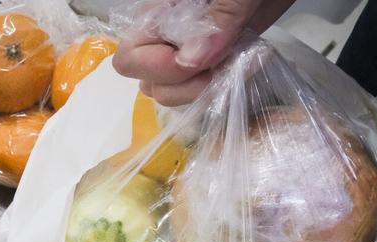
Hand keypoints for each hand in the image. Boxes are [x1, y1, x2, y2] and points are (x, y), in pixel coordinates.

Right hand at [112, 0, 295, 105]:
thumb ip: (219, 18)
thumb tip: (192, 61)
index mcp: (158, 13)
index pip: (130, 59)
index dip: (160, 68)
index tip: (203, 58)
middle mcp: (165, 37)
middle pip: (149, 83)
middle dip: (186, 85)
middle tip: (226, 63)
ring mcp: (187, 52)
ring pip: (172, 93)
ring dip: (206, 89)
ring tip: (241, 63)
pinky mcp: (212, 62)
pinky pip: (199, 90)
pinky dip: (220, 88)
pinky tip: (245, 66)